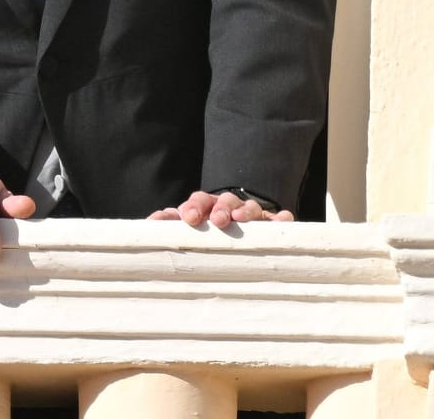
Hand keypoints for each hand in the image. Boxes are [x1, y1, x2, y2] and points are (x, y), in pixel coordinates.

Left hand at [149, 190, 294, 226]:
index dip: (193, 207)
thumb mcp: (189, 229)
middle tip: (217, 220)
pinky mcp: (272, 223)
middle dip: (219, 208)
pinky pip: (279, 219)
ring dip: (244, 210)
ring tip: (240, 218)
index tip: (188, 218)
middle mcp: (228, 206)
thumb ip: (170, 225)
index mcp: (205, 206)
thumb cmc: (207, 233)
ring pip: (249, 206)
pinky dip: (281, 219)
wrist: (239, 230)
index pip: (198, 201)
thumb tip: (150, 224)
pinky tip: (283, 220)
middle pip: (223, 200)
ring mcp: (251, 214)